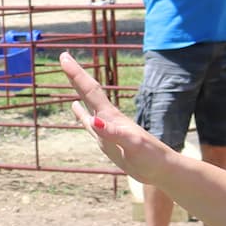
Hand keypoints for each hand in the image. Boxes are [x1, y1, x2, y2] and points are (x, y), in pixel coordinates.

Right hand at [59, 52, 175, 181]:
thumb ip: (113, 133)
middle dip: (75, 74)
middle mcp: (108, 119)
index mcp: (111, 117)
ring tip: (69, 75)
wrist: (162, 169)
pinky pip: (89, 122)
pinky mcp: (106, 139)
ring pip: (88, 103)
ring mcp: (106, 128)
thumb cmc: (150, 158)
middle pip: (88, 92)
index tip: (64, 57)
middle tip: (63, 56)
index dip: (76, 74)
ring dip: (78, 88)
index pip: (91, 91)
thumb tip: (93, 121)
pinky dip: (80, 112)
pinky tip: (74, 106)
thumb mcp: (133, 146)